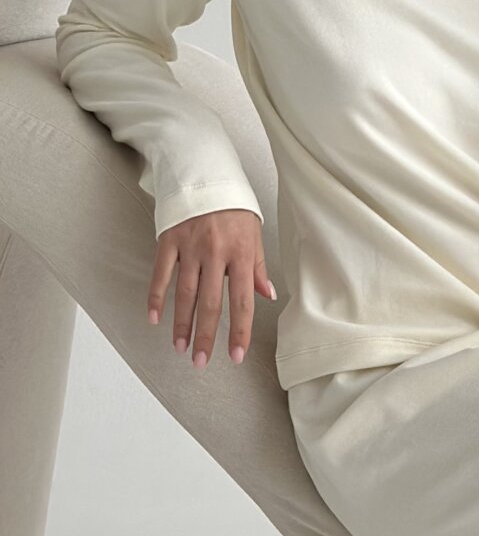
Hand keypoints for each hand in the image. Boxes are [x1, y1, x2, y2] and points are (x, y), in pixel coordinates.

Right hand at [149, 208, 274, 368]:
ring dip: (181, 324)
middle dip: (206, 336)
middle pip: (210, 303)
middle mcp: (216, 253)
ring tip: (180, 348)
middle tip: (201, 361)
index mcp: (242, 254)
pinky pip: (161, 274)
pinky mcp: (169, 240)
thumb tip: (267, 295)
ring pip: (184, 294)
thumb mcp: (254, 233)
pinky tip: (154, 319)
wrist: (205, 173)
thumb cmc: (234, 207)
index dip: (239, 331)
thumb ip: (258, 266)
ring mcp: (190, 247)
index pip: (242, 301)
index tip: (235, 356)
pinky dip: (156, 297)